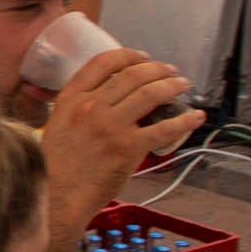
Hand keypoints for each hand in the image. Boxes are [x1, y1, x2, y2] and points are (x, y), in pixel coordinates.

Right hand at [36, 48, 201, 214]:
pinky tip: (195, 117)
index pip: (103, 62)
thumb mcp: (56, 125)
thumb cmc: (55, 167)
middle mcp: (91, 107)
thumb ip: (76, 109)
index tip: (142, 57)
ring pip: (150, 94)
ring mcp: (111, 127)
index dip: (128, 55)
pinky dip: (184, 121)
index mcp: (71, 99)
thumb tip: (104, 99)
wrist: (58, 196)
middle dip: (158, 69)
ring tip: (182, 86)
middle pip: (132, 74)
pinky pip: (163, 129)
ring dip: (172, 86)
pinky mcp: (129, 148)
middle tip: (170, 72)